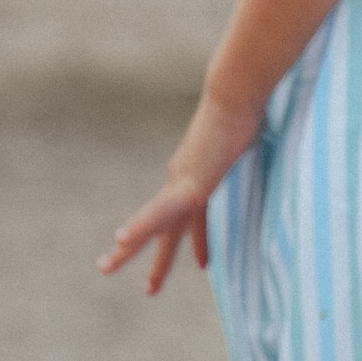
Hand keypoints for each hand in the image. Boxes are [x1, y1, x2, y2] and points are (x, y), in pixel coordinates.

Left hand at [98, 94, 262, 294]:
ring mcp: (183, 182)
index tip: (202, 262)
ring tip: (104, 266)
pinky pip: (162, 212)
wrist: (237, 94)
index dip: (196, 240)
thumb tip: (257, 146)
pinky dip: (141, 226)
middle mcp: (181, 179)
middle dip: (134, 247)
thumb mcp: (243, 142)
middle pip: (157, 224)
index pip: (188, 215)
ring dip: (128, 248)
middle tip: (105, 266)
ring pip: (152, 224)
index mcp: (192, 173)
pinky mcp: (191, 184)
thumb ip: (241, 153)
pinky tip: (121, 239)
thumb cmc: (245, 110)